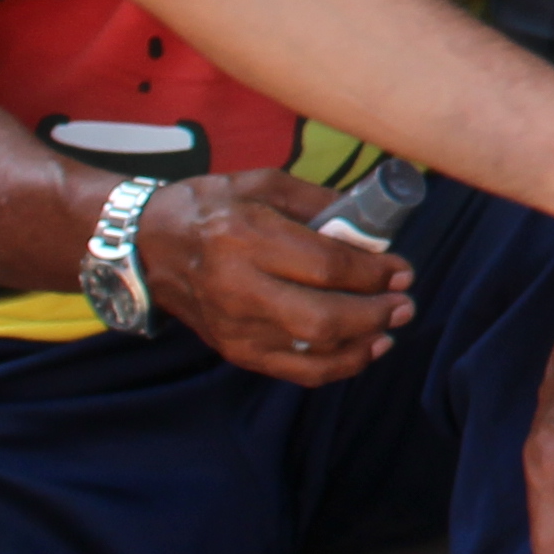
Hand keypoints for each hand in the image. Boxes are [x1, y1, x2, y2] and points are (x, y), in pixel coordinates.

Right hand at [138, 170, 411, 383]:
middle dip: (375, 313)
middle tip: (405, 303)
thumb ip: (319, 203)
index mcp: (246, 237)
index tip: (402, 270)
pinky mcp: (234, 350)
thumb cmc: (211, 206)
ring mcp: (234, 326)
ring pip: (311, 350)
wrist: (147, 246)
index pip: (324, 266)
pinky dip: (336, 365)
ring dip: (363, 342)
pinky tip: (364, 350)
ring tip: (392, 325)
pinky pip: (294, 370)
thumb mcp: (263, 183)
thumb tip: (373, 229)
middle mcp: (238, 287)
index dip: (372, 273)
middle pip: (322, 317)